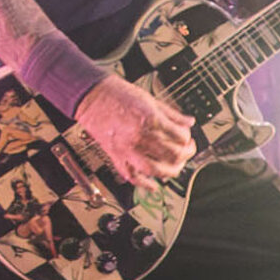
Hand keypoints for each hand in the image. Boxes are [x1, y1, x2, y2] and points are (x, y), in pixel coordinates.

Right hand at [74, 73, 196, 181]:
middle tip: (186, 149)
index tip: (185, 134)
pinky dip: (144, 184)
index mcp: (150, 119)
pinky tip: (153, 185)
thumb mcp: (150, 99)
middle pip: (173, 154)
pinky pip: (131, 176)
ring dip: (171, 171)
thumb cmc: (116, 94)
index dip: (187, 136)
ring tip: (175, 166)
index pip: (181, 136)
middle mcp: (139, 136)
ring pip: (156, 170)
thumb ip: (171, 114)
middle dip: (185, 153)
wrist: (90, 95)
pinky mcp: (115, 155)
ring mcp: (127, 148)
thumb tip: (188, 122)